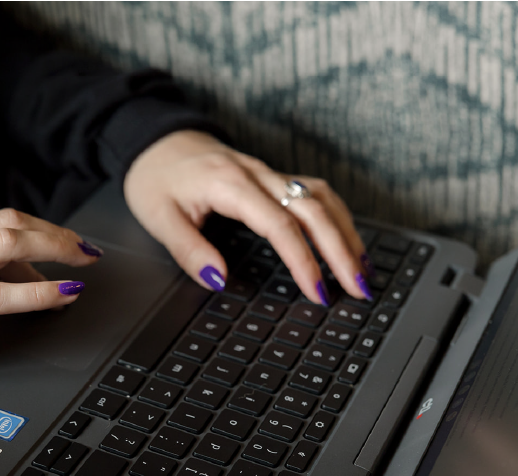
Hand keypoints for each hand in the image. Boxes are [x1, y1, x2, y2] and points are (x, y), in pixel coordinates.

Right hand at [0, 209, 101, 376]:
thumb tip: (12, 271)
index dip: (34, 232)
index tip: (60, 244)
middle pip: (6, 223)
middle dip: (53, 233)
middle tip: (83, 248)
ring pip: (7, 246)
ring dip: (55, 250)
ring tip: (82, 265)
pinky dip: (39, 293)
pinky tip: (63, 296)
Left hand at [123, 130, 372, 304]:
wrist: (154, 141)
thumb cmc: (155, 179)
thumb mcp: (159, 218)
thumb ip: (188, 250)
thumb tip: (218, 279)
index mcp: (230, 184)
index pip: (280, 225)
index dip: (303, 260)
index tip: (318, 292)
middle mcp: (257, 174)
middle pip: (313, 210)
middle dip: (341, 251)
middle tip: (359, 288)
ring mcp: (267, 173)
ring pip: (321, 197)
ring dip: (347, 232)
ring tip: (363, 270)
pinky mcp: (271, 177)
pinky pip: (314, 192)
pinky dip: (336, 217)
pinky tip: (346, 240)